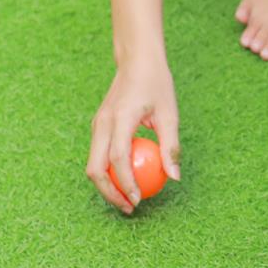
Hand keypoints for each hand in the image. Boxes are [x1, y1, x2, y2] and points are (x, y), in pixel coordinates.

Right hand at [86, 58, 180, 214]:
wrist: (136, 60)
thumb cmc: (157, 84)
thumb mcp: (170, 113)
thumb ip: (170, 146)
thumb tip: (174, 177)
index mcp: (120, 118)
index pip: (117, 158)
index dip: (126, 183)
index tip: (138, 199)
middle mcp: (102, 123)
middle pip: (96, 168)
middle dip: (110, 193)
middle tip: (130, 208)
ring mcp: (96, 125)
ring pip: (93, 164)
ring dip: (107, 186)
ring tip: (127, 199)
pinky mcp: (97, 127)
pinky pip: (98, 155)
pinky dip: (108, 172)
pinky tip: (126, 180)